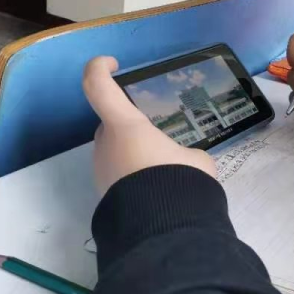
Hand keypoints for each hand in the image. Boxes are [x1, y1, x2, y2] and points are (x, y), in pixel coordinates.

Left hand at [82, 56, 214, 195]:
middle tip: (158, 135)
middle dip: (129, 125)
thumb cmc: (177, 179)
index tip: (113, 64)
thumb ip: (185, 152)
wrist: (161, 229)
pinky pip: (119, 174)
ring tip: (164, 166)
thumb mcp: (195, 158)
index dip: (100, 68)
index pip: (98, 86)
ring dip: (133, 152)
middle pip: (110, 123)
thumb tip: (184, 162)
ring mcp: (101, 170)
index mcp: (124, 125)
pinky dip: (134, 175)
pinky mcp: (105, 194)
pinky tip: (158, 186)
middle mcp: (106, 143)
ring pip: (114, 150)